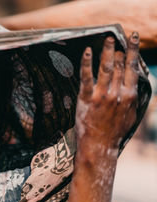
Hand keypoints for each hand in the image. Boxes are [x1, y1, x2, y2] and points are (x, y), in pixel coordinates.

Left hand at [75, 32, 138, 151]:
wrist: (99, 146)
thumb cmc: (114, 132)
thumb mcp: (130, 116)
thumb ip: (132, 99)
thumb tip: (134, 86)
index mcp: (129, 96)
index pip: (132, 68)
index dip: (132, 51)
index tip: (132, 38)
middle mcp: (118, 93)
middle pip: (119, 66)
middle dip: (118, 50)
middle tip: (115, 37)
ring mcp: (102, 95)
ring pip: (106, 68)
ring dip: (107, 51)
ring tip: (107, 39)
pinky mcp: (87, 99)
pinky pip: (87, 77)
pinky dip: (87, 63)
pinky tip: (86, 51)